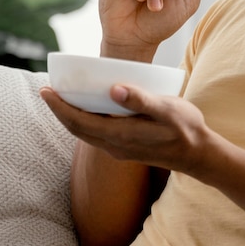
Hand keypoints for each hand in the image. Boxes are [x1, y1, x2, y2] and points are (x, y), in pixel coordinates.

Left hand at [40, 84, 211, 174]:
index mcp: (121, 135)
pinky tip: (88, 110)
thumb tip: (113, 89)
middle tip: (47, 90)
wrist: (198, 155)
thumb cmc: (186, 128)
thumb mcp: (168, 110)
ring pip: (85, 134)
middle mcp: (114, 146)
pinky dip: (84, 122)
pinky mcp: (124, 150)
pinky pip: (95, 136)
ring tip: (62, 98)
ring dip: (70, 117)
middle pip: (77, 129)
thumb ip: (141, 100)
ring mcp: (119, 150)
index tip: (46, 90)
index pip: (80, 121)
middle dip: (59, 111)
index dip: (60, 107)